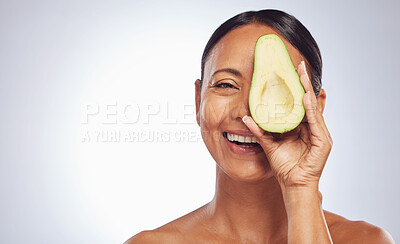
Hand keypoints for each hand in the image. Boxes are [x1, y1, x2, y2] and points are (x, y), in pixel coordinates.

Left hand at [243, 61, 332, 187]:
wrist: (293, 184)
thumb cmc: (284, 166)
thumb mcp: (269, 144)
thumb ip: (259, 130)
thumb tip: (246, 117)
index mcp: (301, 127)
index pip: (299, 103)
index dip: (295, 88)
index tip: (290, 72)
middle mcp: (312, 127)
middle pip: (308, 101)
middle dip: (304, 83)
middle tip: (300, 66)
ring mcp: (319, 134)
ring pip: (313, 107)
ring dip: (308, 90)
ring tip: (303, 75)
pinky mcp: (323, 142)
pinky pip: (316, 121)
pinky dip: (311, 109)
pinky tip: (306, 97)